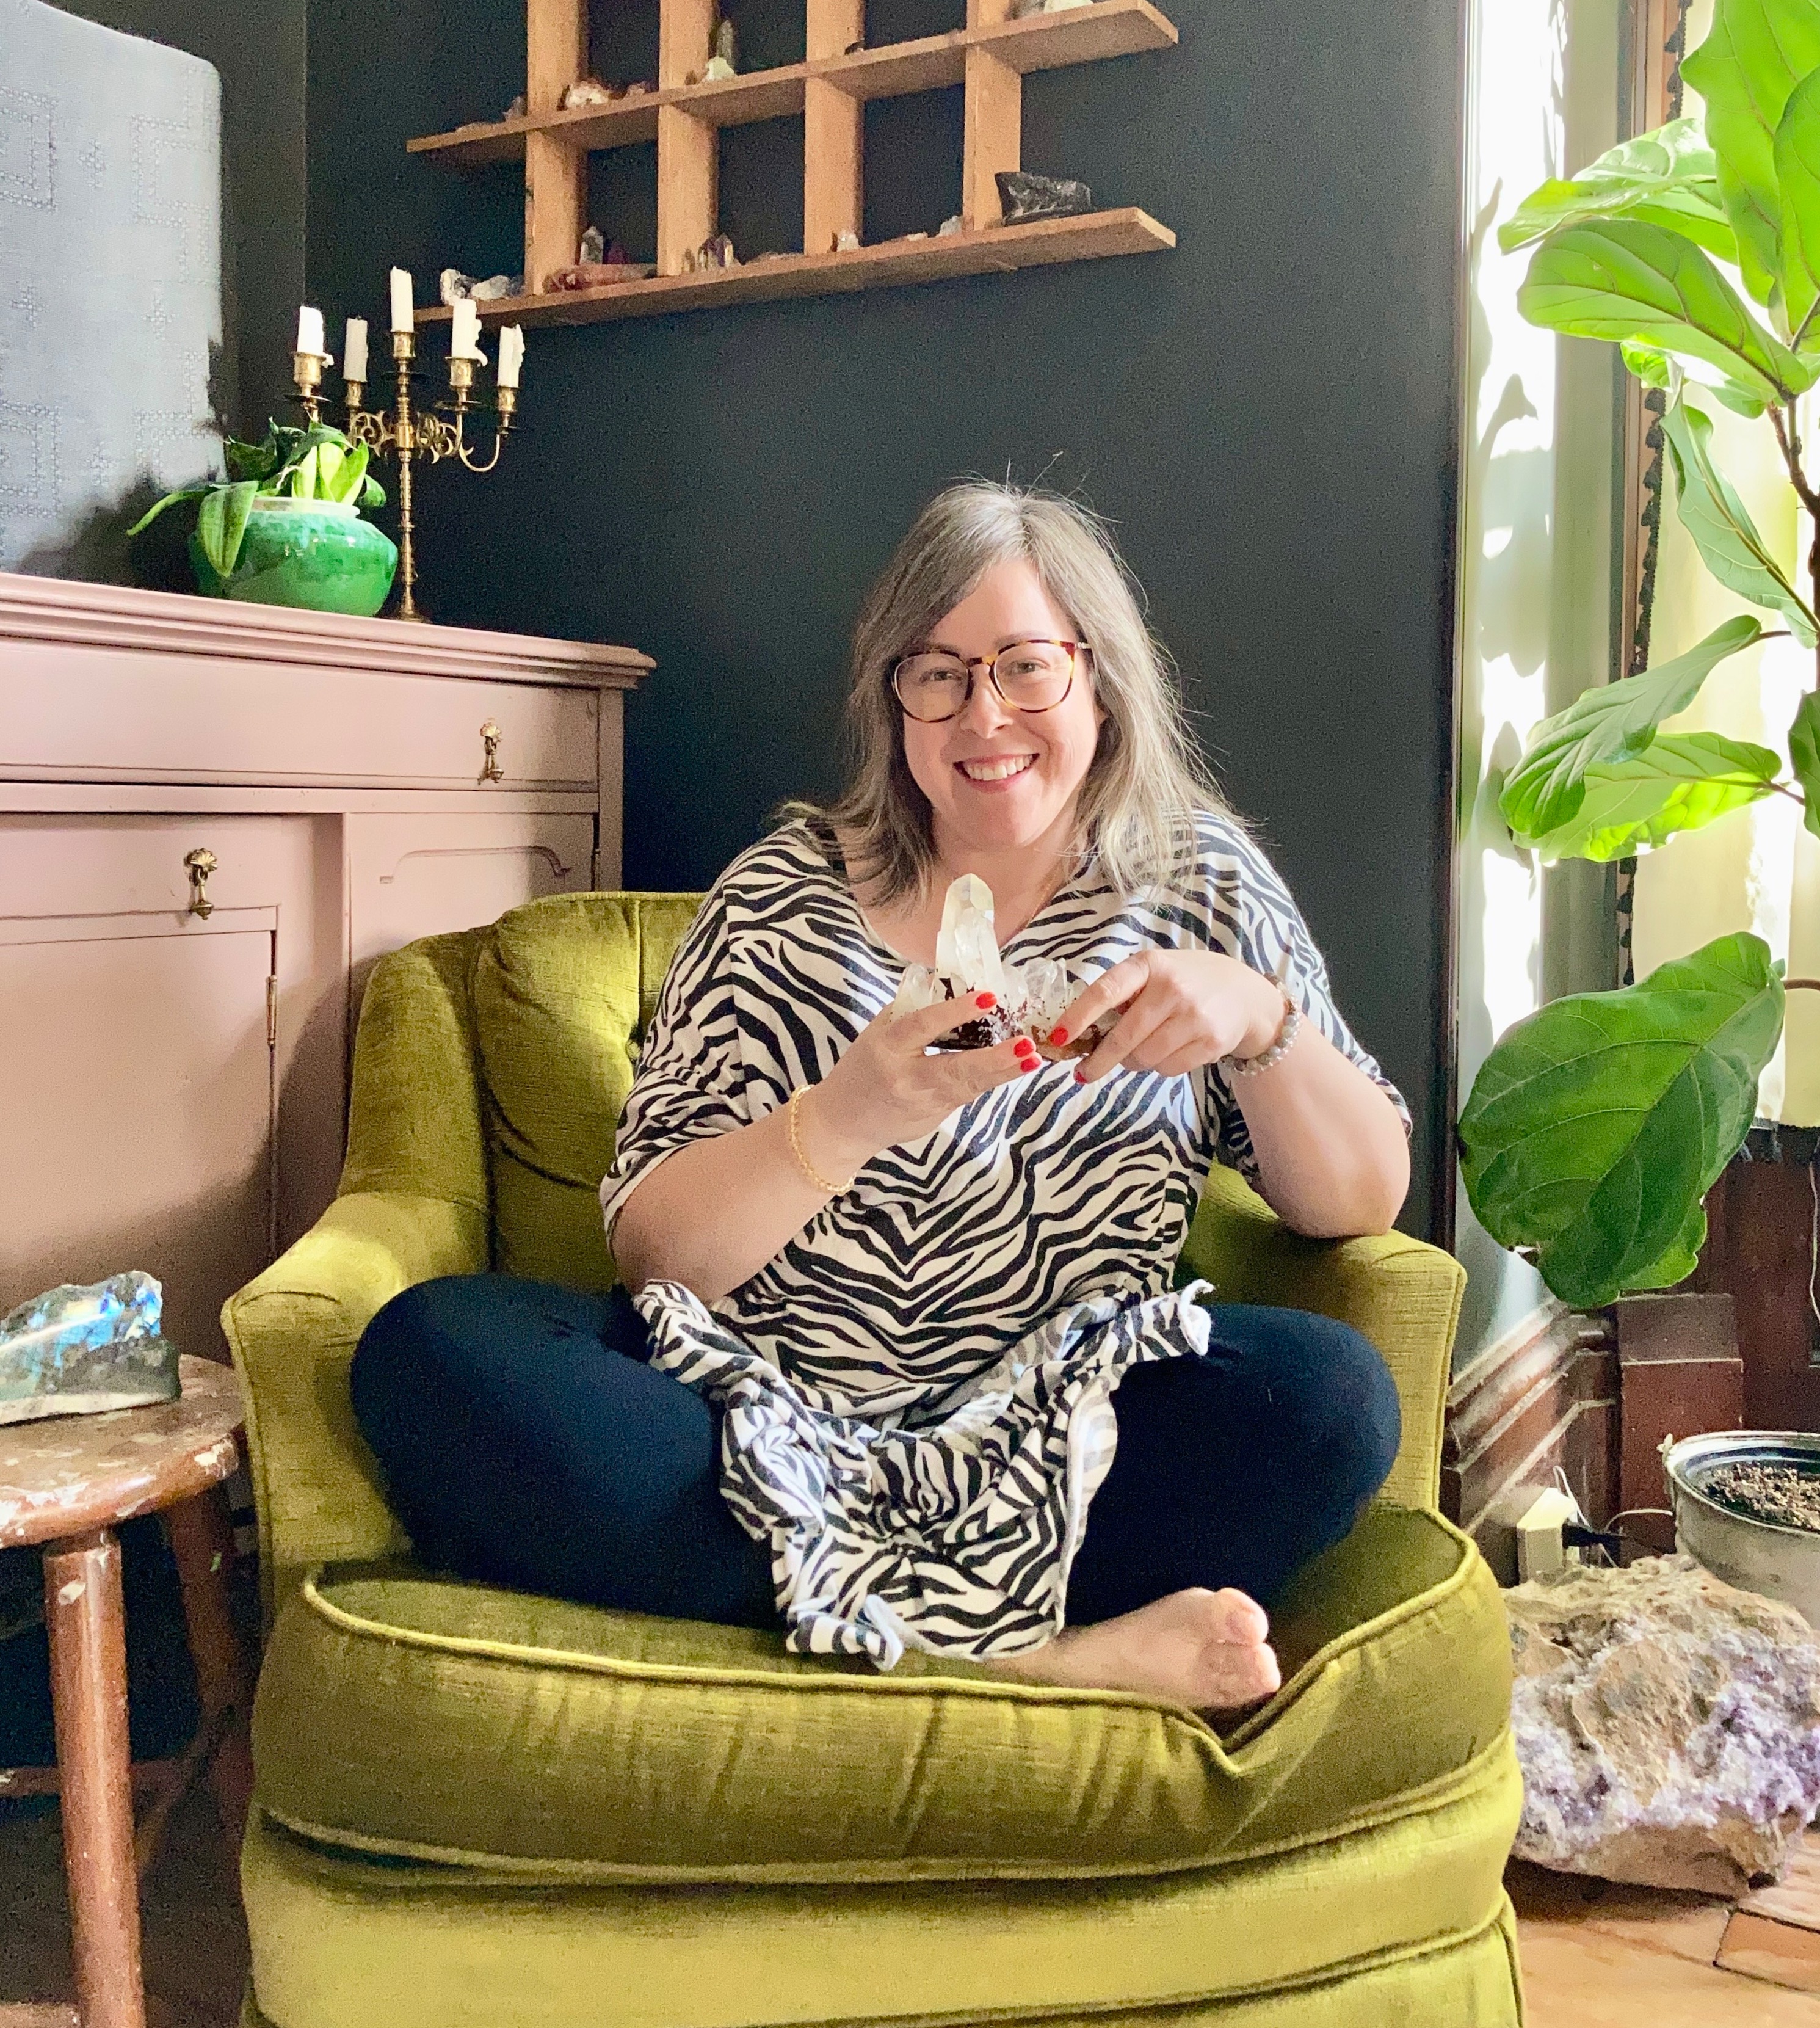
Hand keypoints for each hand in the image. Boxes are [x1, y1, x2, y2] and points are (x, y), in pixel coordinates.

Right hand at [803, 993, 1037, 1173]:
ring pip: (968, 1087)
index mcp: (886, 1048)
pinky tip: (1015, 1068)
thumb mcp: (875, 1034)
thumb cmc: (860, 1069)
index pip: (922, 1026)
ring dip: (1003, 1072)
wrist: (842, 1125)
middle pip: (954, 1068)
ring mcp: (923, 1103)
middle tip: (1025, 1045)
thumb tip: (949, 982)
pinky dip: (991, 1080)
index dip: (954, 1012)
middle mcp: (906, 1078)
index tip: (987, 998)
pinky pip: (966, 1094)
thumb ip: (909, 1012)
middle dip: (993, 1059)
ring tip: (1031, 1058)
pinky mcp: (935, 1118)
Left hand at [1053, 952, 1286, 1084]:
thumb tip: (1082, 1035)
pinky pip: (1167, 1069)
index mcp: (1148, 966)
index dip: (1078, 1017)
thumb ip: (1123, 994)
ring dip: (1134, 1063)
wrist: (1243, 994)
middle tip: (1084, 1073)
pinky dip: (1159, 1068)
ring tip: (1141, 1051)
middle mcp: (1172, 988)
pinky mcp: (1211, 1042)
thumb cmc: (1185, 982)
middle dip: (1098, 1061)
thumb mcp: (1154, 973)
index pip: (1105, 991)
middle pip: (1123, 1038)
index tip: (1057, 1038)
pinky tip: (1169, 1050)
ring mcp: (1194, 1016)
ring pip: (1144, 1058)